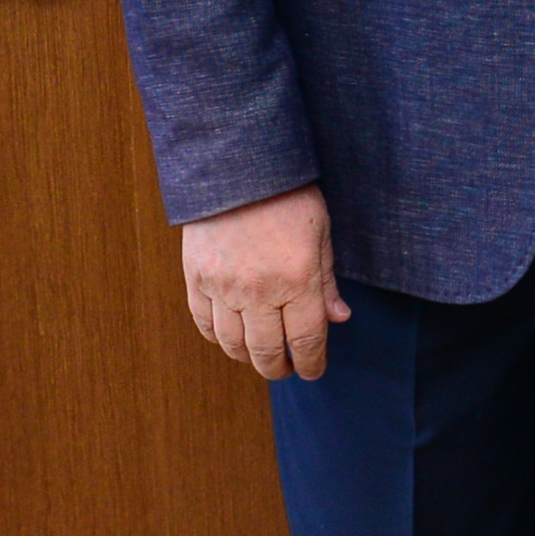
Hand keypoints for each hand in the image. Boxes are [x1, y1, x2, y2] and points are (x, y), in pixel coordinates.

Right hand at [180, 183, 348, 378]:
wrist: (237, 164)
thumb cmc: (287, 194)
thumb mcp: (320, 233)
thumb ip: (326, 280)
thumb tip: (338, 318)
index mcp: (298, 280)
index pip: (306, 339)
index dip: (311, 362)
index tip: (313, 370)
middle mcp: (260, 291)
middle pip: (267, 351)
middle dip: (278, 367)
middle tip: (284, 368)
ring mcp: (223, 286)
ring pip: (234, 344)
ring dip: (248, 357)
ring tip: (258, 356)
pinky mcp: (196, 277)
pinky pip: (204, 322)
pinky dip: (217, 337)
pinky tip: (230, 336)